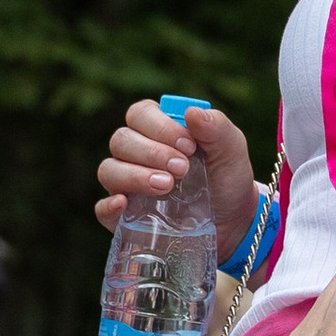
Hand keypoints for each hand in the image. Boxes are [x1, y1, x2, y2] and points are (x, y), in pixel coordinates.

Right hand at [93, 99, 258, 259]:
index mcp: (158, 130)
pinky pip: (102, 210)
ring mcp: (127, 186)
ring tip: (166, 186)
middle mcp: (136, 155)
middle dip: (151, 152)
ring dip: (135, 175)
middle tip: (182, 169)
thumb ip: (217, 128)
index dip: (160, 127)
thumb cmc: (227, 179)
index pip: (140, 114)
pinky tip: (124, 205)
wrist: (234, 222)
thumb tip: (192, 112)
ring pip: (109, 170)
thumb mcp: (231, 151)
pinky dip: (109, 206)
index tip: (189, 146)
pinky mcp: (124, 218)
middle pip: (121, 140)